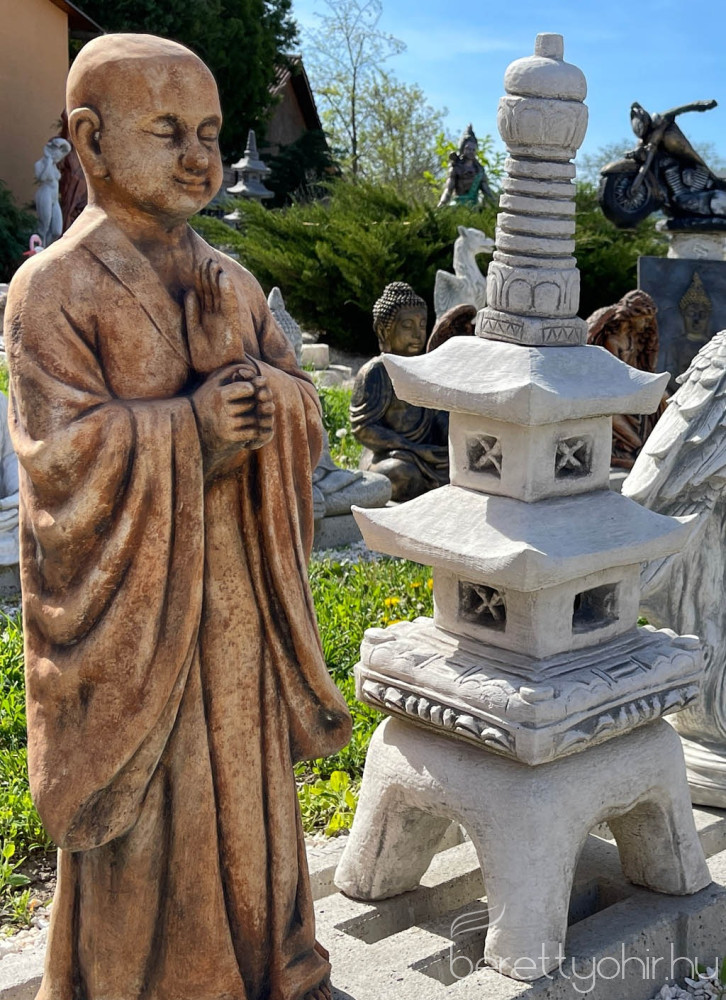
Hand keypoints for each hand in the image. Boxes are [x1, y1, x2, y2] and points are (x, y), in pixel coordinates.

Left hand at [184, 258, 242, 373]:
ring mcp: (225, 320)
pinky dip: (227, 293)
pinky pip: (229, 306)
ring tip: (215, 265)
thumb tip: (190, 293)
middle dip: (210, 276)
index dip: (202, 279)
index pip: (204, 293)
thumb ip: (192, 312)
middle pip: (213, 291)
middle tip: (207, 259)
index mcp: (205, 317)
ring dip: (219, 281)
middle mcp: (216, 316)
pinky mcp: (232, 326)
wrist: (215, 375)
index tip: (198, 263)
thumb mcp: (192, 332)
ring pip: (221, 295)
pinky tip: (224, 279)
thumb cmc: (204, 359)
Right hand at [191, 363, 274, 477]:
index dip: (251, 388)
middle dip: (255, 403)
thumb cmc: (207, 399)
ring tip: (251, 415)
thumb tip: (252, 369)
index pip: (248, 388)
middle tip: (254, 404)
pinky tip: (249, 426)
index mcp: (220, 394)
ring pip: (254, 419)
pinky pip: (252, 432)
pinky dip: (254, 430)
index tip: (248, 390)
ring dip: (256, 417)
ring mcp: (226, 424)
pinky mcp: (230, 437)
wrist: (191, 425)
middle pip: (252, 404)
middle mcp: (222, 409)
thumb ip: (232, 370)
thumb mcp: (214, 382)